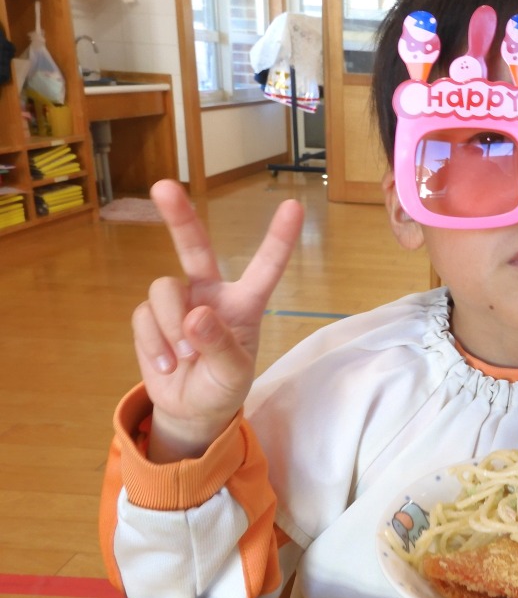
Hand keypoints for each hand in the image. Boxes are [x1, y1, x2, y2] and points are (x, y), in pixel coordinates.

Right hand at [131, 180, 303, 460]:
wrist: (191, 409)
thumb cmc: (222, 386)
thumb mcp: (233, 374)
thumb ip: (221, 347)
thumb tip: (196, 316)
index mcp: (244, 303)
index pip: (264, 266)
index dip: (279, 237)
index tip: (294, 206)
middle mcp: (210, 293)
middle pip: (194, 247)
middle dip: (179, 217)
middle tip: (163, 187)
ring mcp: (179, 302)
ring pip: (164, 290)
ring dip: (171, 327)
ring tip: (184, 359)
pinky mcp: (151, 317)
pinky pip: (144, 317)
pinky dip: (154, 343)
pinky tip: (167, 364)